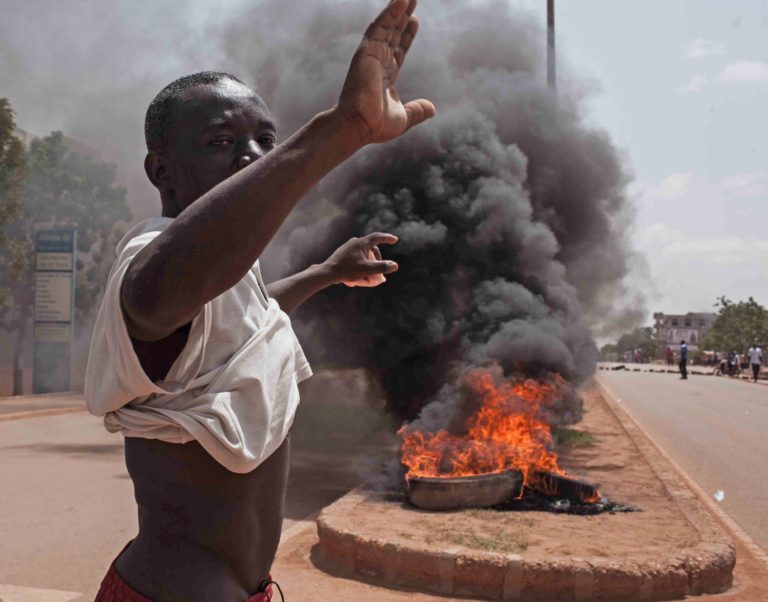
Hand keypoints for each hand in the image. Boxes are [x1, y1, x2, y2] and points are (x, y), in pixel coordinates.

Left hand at [323, 233, 398, 286]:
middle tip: (381, 269)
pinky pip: (356, 257)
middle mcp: (354, 242)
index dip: (387, 238)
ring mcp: (348, 247)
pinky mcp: (343, 254)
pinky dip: (362, 265)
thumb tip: (395, 265)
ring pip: (364, 254)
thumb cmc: (347, 270)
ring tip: (370, 275)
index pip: (377, 237)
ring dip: (369, 263)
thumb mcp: (366, 269)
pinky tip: (360, 274)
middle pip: (371, 249)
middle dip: (378, 259)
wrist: (327, 272)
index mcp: (361, 243)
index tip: (395, 239)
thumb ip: (381, 267)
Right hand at [338, 0, 435, 143]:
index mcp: (385, 76)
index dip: (406, 36)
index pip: (398, 50)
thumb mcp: (404, 119)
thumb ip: (417, 111)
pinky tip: (402, 1)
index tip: (415, 22)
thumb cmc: (376, 125)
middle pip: (393, 34)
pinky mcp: (367, 51)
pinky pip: (380, 26)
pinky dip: (390, 13)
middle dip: (403, 17)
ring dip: (398, 10)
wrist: (360, 125)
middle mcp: (378, 63)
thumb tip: (432, 109)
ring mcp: (372, 55)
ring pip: (387, 26)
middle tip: (412, 0)